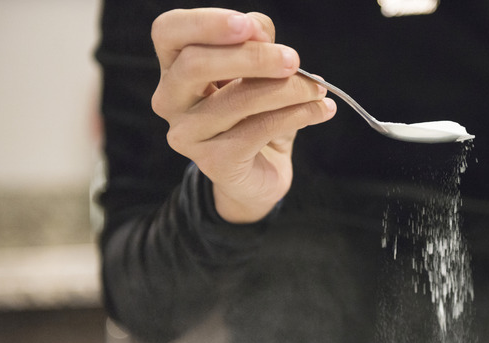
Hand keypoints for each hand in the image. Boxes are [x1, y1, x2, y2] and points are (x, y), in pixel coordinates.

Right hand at [150, 8, 336, 222]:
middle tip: (293, 60)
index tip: (248, 25)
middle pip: (196, 64)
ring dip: (288, 89)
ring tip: (317, 89)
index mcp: (174, 67)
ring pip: (237, 100)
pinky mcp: (213, 162)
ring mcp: (187, 134)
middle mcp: (170, 100)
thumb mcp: (258, 71)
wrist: (260, 173)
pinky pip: (258, 130)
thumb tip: (259, 32)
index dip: (206, 23)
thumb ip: (255, 43)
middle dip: (252, 57)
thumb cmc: (255, 114)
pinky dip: (297, 115)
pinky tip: (320, 110)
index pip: (169, 32)